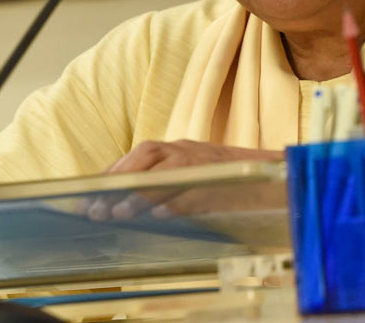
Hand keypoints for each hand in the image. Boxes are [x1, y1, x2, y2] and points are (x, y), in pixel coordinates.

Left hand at [83, 140, 282, 220]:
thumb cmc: (230, 179)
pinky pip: (194, 192)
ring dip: (138, 193)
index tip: (89, 195)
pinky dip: (174, 203)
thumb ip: (166, 180)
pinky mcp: (220, 183)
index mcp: (180, 148)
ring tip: (118, 213)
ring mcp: (204, 166)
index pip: (138, 155)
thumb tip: (127, 200)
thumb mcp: (195, 173)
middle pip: (146, 158)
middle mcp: (188, 151)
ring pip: (165, 173)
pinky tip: (157, 216)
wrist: (274, 175)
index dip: (112, 174)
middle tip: (95, 208)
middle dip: (117, 182)